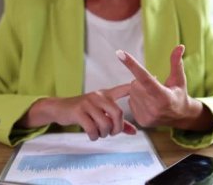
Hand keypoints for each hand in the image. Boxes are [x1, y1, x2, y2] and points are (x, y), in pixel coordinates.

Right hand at [19, 84, 136, 140]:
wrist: (60, 108)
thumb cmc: (84, 112)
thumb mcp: (100, 114)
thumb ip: (117, 122)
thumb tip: (134, 132)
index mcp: (106, 95)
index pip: (124, 88)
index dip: (137, 86)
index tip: (153, 77)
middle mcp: (99, 96)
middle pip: (118, 113)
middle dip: (117, 128)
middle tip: (112, 133)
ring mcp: (88, 103)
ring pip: (105, 123)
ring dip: (104, 134)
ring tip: (100, 134)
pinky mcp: (79, 111)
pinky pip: (92, 128)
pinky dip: (94, 136)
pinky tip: (92, 135)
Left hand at [116, 45, 202, 127]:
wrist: (180, 117)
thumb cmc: (179, 94)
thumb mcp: (179, 79)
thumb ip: (176, 63)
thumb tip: (180, 46)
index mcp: (164, 96)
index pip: (144, 77)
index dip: (132, 65)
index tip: (120, 53)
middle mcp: (154, 108)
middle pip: (135, 84)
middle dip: (141, 81)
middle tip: (155, 85)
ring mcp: (147, 116)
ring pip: (132, 92)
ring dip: (139, 90)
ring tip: (152, 95)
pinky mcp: (141, 121)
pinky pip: (130, 102)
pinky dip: (137, 99)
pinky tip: (149, 103)